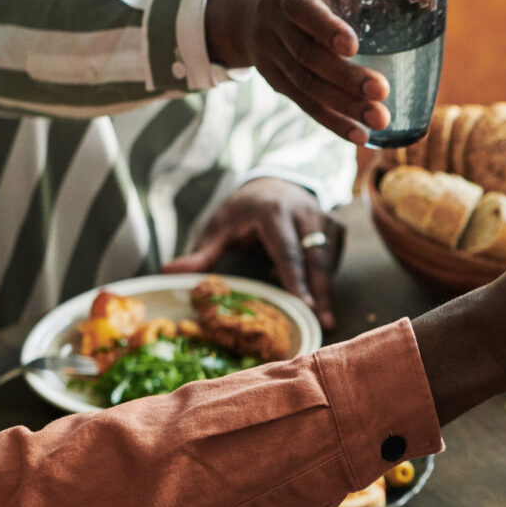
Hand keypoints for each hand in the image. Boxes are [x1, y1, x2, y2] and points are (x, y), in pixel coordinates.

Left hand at [166, 176, 340, 328]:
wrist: (274, 183)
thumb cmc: (243, 212)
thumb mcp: (219, 227)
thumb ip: (201, 252)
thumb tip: (168, 271)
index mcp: (273, 211)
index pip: (288, 251)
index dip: (296, 280)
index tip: (305, 305)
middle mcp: (304, 213)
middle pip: (317, 259)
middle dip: (321, 293)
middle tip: (324, 323)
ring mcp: (325, 220)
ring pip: (329, 261)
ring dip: (323, 290)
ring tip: (321, 318)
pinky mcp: (337, 228)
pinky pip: (333, 260)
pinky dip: (323, 278)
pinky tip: (309, 288)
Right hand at [203, 0, 388, 143]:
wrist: (244, 10)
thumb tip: (428, 1)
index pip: (302, 9)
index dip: (325, 27)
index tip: (353, 45)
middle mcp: (273, 23)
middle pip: (307, 55)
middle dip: (346, 77)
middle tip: (382, 91)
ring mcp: (271, 55)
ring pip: (306, 85)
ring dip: (344, 106)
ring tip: (380, 120)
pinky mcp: (276, 82)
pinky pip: (304, 104)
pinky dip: (333, 121)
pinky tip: (360, 135)